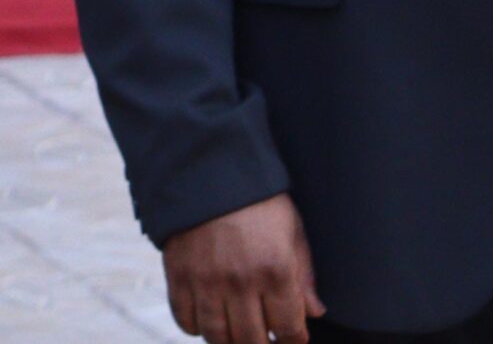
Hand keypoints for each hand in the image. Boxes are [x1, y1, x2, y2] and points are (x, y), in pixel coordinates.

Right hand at [161, 194, 323, 343]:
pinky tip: (208, 318)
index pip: (290, 330)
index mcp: (275, 270)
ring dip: (229, 341)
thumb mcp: (291, 229)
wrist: (205, 167)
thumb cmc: (256, 198)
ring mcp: (206, 279)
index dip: (294, 340)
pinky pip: (185, 319)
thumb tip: (315, 312)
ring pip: (218, 336)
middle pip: (252, 341)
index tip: (292, 337)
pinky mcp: (177, 273)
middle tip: (263, 336)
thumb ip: (303, 274)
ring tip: (236, 332)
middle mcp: (240, 281)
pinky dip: (196, 327)